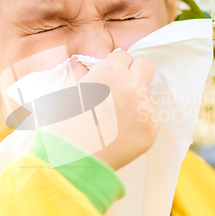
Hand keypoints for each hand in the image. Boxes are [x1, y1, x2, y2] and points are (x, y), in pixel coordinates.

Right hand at [70, 50, 158, 170]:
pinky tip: (119, 136)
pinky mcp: (151, 130)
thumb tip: (80, 66)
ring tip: (113, 123)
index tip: (109, 78)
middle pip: (146, 67)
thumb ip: (79, 75)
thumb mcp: (67, 93)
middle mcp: (133, 86)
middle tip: (123, 89)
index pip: (123, 55)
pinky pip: (149, 121)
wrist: (72, 159)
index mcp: (111, 71)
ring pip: (146, 98)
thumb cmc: (64, 125)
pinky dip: (138, 126)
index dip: (115, 66)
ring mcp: (145, 109)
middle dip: (136, 74)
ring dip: (135, 104)